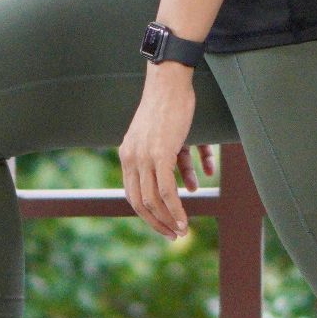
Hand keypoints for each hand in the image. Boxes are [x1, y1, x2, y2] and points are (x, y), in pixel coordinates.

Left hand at [120, 62, 201, 239]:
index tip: (162, 224)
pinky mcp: (160, 154)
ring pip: (154, 201)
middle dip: (156, 223)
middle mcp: (131, 158)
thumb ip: (170, 160)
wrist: (169, 82)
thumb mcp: (164, 137)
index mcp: (127, 155)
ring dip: (168, 220)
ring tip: (182, 231)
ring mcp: (144, 157)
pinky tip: (185, 220)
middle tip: (172, 235)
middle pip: (140, 203)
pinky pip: (167, 191)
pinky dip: (176, 210)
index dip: (147, 214)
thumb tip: (190, 185)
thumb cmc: (171, 106)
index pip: (132, 194)